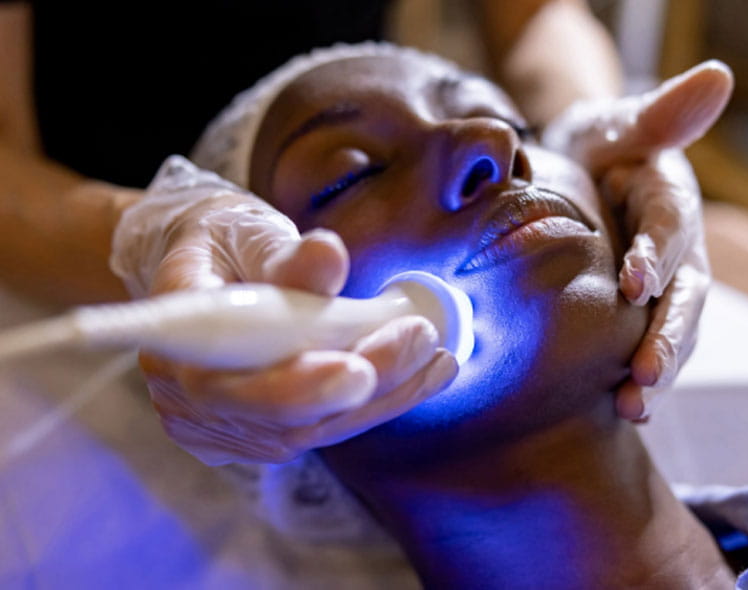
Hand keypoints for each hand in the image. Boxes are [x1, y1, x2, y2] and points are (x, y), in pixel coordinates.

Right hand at [111, 156, 456, 463]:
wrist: (200, 269)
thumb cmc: (221, 243)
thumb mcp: (247, 231)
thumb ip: (285, 255)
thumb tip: (328, 254)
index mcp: (170, 342)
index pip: (224, 385)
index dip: (292, 388)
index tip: (358, 369)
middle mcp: (186, 400)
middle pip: (279, 419)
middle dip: (363, 388)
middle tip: (421, 341)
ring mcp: (218, 426)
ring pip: (308, 432)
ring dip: (382, 397)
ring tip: (434, 356)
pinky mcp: (251, 433)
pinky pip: (317, 429)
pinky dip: (373, 403)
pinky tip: (419, 373)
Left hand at [542, 61, 732, 420]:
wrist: (578, 175)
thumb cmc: (596, 147)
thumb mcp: (618, 125)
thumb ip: (657, 114)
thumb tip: (717, 77)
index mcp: (670, 198)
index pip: (671, 225)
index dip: (659, 252)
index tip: (636, 283)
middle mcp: (678, 247)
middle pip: (684, 295)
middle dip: (667, 336)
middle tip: (644, 375)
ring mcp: (664, 283)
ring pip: (674, 329)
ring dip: (658, 370)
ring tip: (635, 406)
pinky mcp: (642, 309)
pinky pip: (648, 342)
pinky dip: (641, 375)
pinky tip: (625, 408)